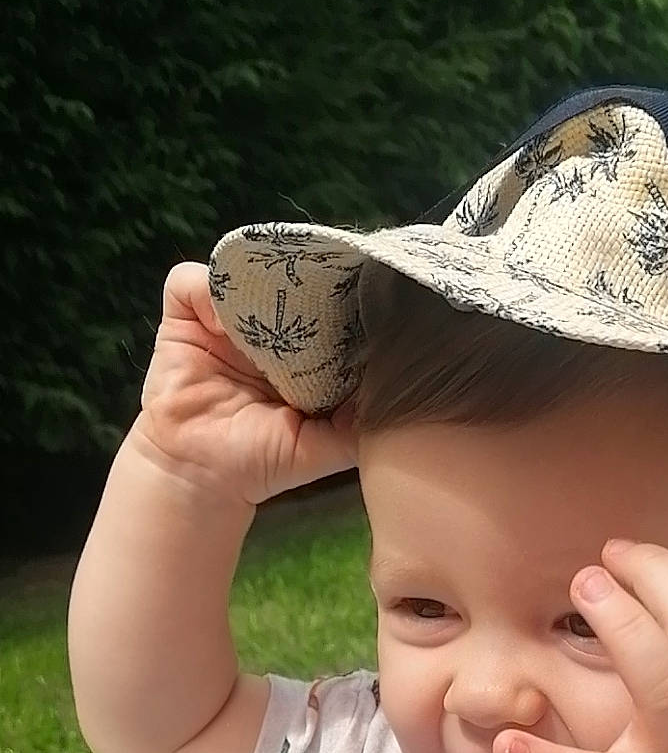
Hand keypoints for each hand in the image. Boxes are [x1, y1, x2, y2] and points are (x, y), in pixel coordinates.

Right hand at [133, 262, 359, 506]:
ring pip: (240, 273)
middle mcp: (261, 328)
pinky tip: (222, 320)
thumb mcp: (324, 445)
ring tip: (272, 299)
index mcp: (297, 350)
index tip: (353, 297)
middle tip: (319, 283)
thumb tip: (401, 397)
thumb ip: (360, 424)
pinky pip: (189, 283)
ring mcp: (219, 321)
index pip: (320, 308)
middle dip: (300, 280)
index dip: (335, 299)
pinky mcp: (182, 320)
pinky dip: (206, 290)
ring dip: (254, 280)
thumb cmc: (263, 463)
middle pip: (282, 282)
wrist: (204, 478)